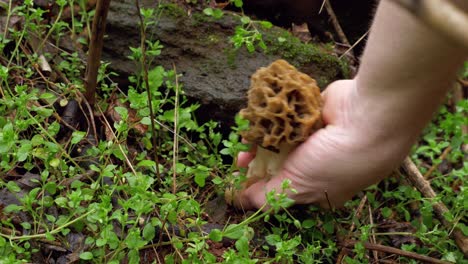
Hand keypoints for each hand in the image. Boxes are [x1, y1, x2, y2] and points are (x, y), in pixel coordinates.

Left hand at [234, 79, 408, 209]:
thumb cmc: (335, 162)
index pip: (286, 190)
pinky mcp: (311, 113)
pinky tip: (253, 121)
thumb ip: (269, 195)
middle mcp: (319, 163)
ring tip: (243, 141)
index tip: (242, 182)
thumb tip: (244, 200)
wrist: (365, 119)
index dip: (263, 187)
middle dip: (257, 163)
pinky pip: (283, 117)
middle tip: (239, 160)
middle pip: (280, 164)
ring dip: (260, 140)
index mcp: (321, 188)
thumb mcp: (299, 187)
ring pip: (280, 139)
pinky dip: (268, 119)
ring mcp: (316, 137)